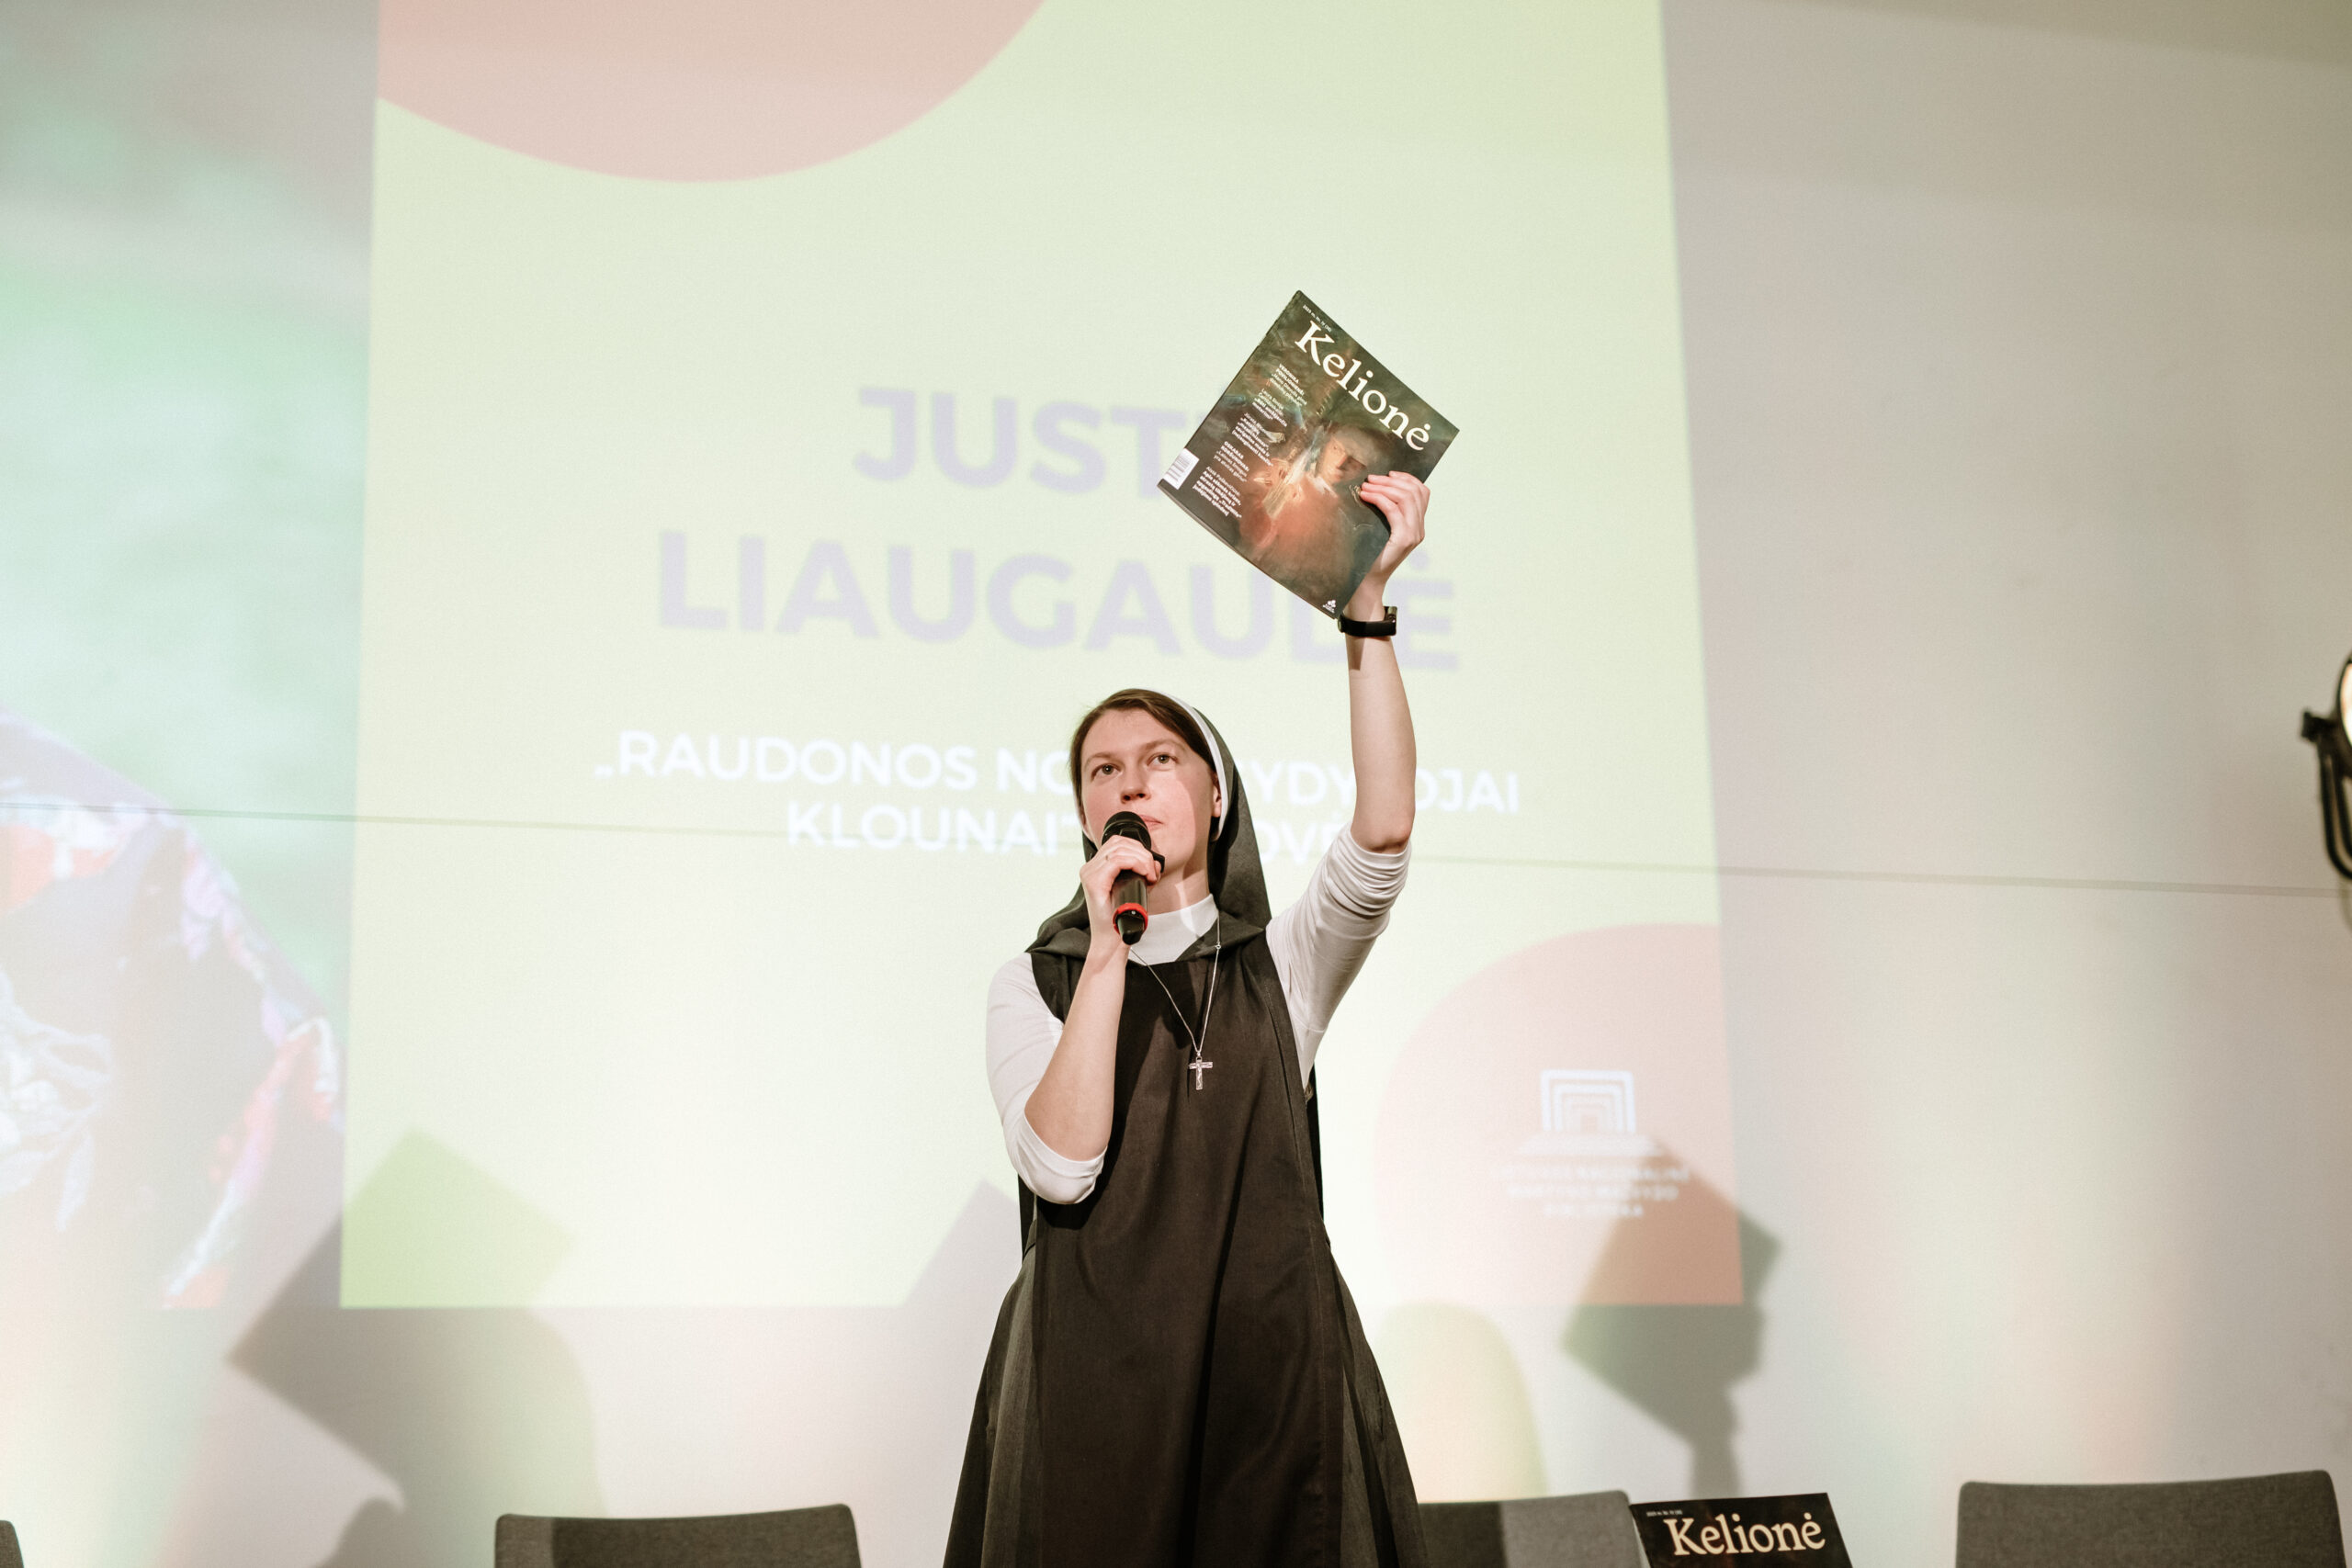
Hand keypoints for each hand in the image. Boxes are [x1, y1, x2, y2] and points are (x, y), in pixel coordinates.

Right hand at [1078, 830, 1160, 952]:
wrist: (1112, 941)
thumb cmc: (1121, 919)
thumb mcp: (1135, 890)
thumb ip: (1143, 874)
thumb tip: (1156, 863)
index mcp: (1095, 868)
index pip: (1117, 843)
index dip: (1138, 849)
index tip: (1151, 868)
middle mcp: (1089, 868)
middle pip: (1119, 843)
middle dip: (1142, 853)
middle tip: (1153, 872)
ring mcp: (1089, 874)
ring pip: (1120, 849)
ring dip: (1142, 859)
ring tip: (1150, 875)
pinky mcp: (1094, 882)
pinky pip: (1118, 861)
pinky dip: (1136, 864)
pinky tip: (1145, 875)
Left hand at [1352, 472, 1428, 613]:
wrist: (1366, 580)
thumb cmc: (1369, 553)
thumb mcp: (1380, 528)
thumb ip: (1386, 511)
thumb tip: (1375, 484)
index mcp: (1417, 524)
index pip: (1422, 492)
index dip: (1407, 478)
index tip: (1388, 473)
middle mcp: (1419, 529)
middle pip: (1414, 492)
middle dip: (1391, 481)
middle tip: (1371, 479)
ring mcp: (1413, 534)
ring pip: (1406, 498)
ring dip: (1384, 487)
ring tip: (1366, 486)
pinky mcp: (1403, 539)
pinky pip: (1394, 511)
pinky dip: (1380, 499)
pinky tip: (1366, 497)